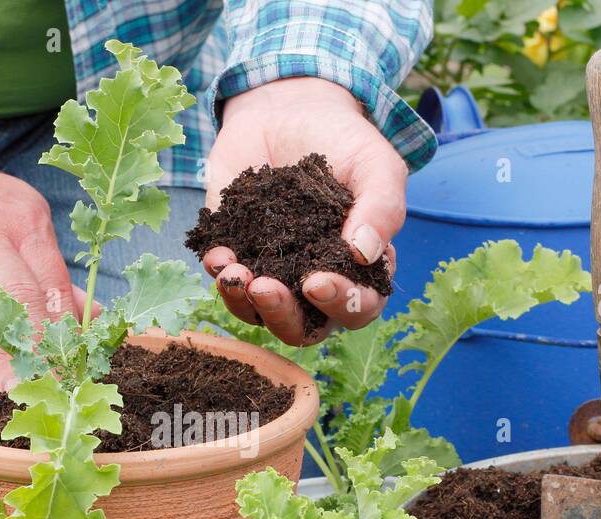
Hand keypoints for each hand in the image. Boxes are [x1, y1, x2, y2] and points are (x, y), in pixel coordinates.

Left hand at [203, 78, 407, 345]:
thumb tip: (364, 253)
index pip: (356, 309)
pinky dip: (218, 273)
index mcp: (358, 270)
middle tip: (266, 287)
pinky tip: (218, 254)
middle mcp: (313, 282)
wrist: (287, 109)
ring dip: (242, 302)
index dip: (340, 305)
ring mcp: (272, 272)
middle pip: (303, 328)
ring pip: (258, 314)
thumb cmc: (342, 141)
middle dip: (282, 315)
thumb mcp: (375, 164)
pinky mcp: (235, 254)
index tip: (317, 282)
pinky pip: (224, 280)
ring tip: (233, 272)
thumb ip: (382, 208)